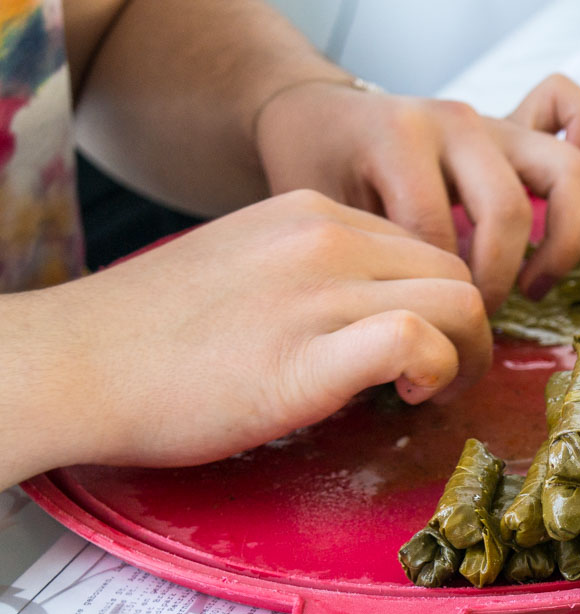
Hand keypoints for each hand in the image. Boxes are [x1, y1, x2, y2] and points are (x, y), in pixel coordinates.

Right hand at [0, 191, 489, 484]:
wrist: (73, 363)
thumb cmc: (152, 333)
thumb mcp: (246, 266)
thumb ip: (313, 275)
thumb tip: (369, 314)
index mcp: (311, 214)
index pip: (425, 245)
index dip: (442, 300)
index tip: (428, 342)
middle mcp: (325, 238)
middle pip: (457, 272)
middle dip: (471, 330)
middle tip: (442, 378)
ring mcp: (318, 292)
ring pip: (459, 301)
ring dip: (465, 355)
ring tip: (427, 392)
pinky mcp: (307, 356)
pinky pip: (418, 342)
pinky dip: (435, 373)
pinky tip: (404, 397)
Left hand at [254, 74, 579, 312]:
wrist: (314, 115)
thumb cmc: (315, 174)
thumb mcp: (320, 219)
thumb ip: (364, 263)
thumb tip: (411, 337)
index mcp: (399, 139)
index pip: (440, 235)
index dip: (441, 297)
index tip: (429, 334)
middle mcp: (454, 122)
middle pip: (509, 211)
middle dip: (499, 281)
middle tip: (477, 321)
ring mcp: (491, 120)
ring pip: (566, 172)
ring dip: (561, 241)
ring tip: (534, 286)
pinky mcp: (514, 121)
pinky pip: (575, 114)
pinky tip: (559, 211)